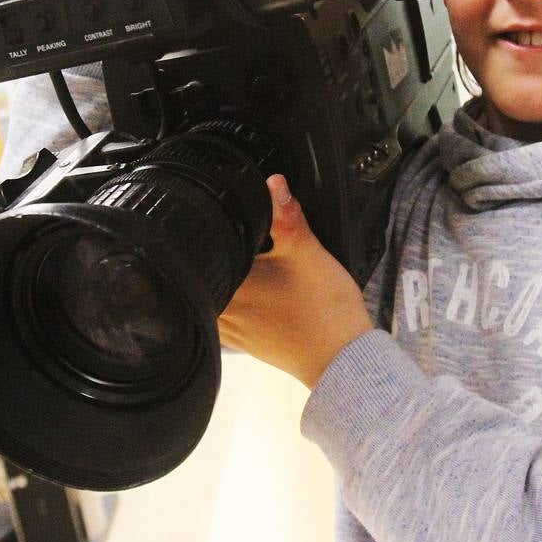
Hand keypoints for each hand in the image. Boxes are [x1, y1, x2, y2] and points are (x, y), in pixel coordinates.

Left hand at [218, 175, 373, 388]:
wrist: (343, 359)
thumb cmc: (325, 311)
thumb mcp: (307, 252)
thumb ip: (287, 215)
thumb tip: (273, 183)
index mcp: (230, 287)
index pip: (198, 250)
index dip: (210, 229)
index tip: (220, 218)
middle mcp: (221, 311)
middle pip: (204, 268)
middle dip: (220, 248)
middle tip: (242, 233)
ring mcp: (229, 329)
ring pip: (212, 289)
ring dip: (226, 271)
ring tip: (248, 256)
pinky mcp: (241, 339)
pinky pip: (222, 308)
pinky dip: (233, 292)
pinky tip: (255, 284)